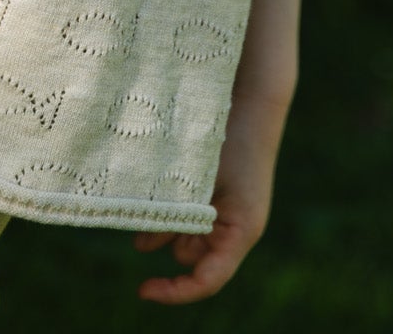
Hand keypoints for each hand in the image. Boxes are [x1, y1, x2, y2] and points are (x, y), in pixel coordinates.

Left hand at [132, 105, 280, 305]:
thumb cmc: (230, 140)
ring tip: (148, 199)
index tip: (143, 289)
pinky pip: (191, 213)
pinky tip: (155, 188)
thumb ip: (173, 216)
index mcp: (241, 232)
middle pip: (193, 256)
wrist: (252, 100)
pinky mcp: (220, 194)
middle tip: (141, 224)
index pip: (207, 280)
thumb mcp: (197, 181)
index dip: (175, 291)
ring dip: (166, 223)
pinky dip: (172, 206)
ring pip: (188, 234)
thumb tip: (142, 245)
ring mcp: (228, 212)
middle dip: (165, 242)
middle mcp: (236, 228)